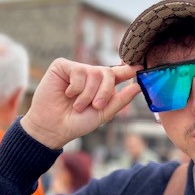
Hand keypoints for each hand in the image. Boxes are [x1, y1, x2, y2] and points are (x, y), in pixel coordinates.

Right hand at [21, 58, 141, 148]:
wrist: (53, 128)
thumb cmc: (77, 123)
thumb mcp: (103, 114)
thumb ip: (120, 100)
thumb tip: (138, 86)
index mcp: (102, 86)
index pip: (118, 73)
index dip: (129, 69)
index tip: (140, 67)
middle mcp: (90, 75)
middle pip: (107, 73)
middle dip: (105, 92)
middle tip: (96, 106)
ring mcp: (76, 69)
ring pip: (93, 73)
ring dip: (87, 94)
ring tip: (77, 105)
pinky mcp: (62, 66)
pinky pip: (78, 71)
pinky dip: (75, 88)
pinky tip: (66, 94)